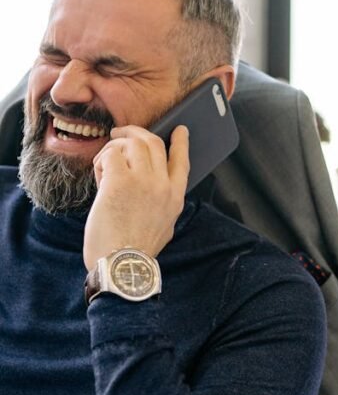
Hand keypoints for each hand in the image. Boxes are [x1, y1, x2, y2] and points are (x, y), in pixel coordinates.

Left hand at [83, 125, 189, 270]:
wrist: (123, 265)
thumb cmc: (135, 251)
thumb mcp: (164, 227)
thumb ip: (163, 206)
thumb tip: (155, 193)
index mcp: (175, 198)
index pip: (182, 161)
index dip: (181, 142)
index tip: (180, 130)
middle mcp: (162, 185)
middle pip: (153, 143)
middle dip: (134, 133)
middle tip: (119, 133)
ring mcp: (143, 181)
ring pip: (131, 144)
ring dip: (114, 147)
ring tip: (103, 162)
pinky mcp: (119, 182)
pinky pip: (110, 156)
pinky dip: (101, 161)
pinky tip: (99, 174)